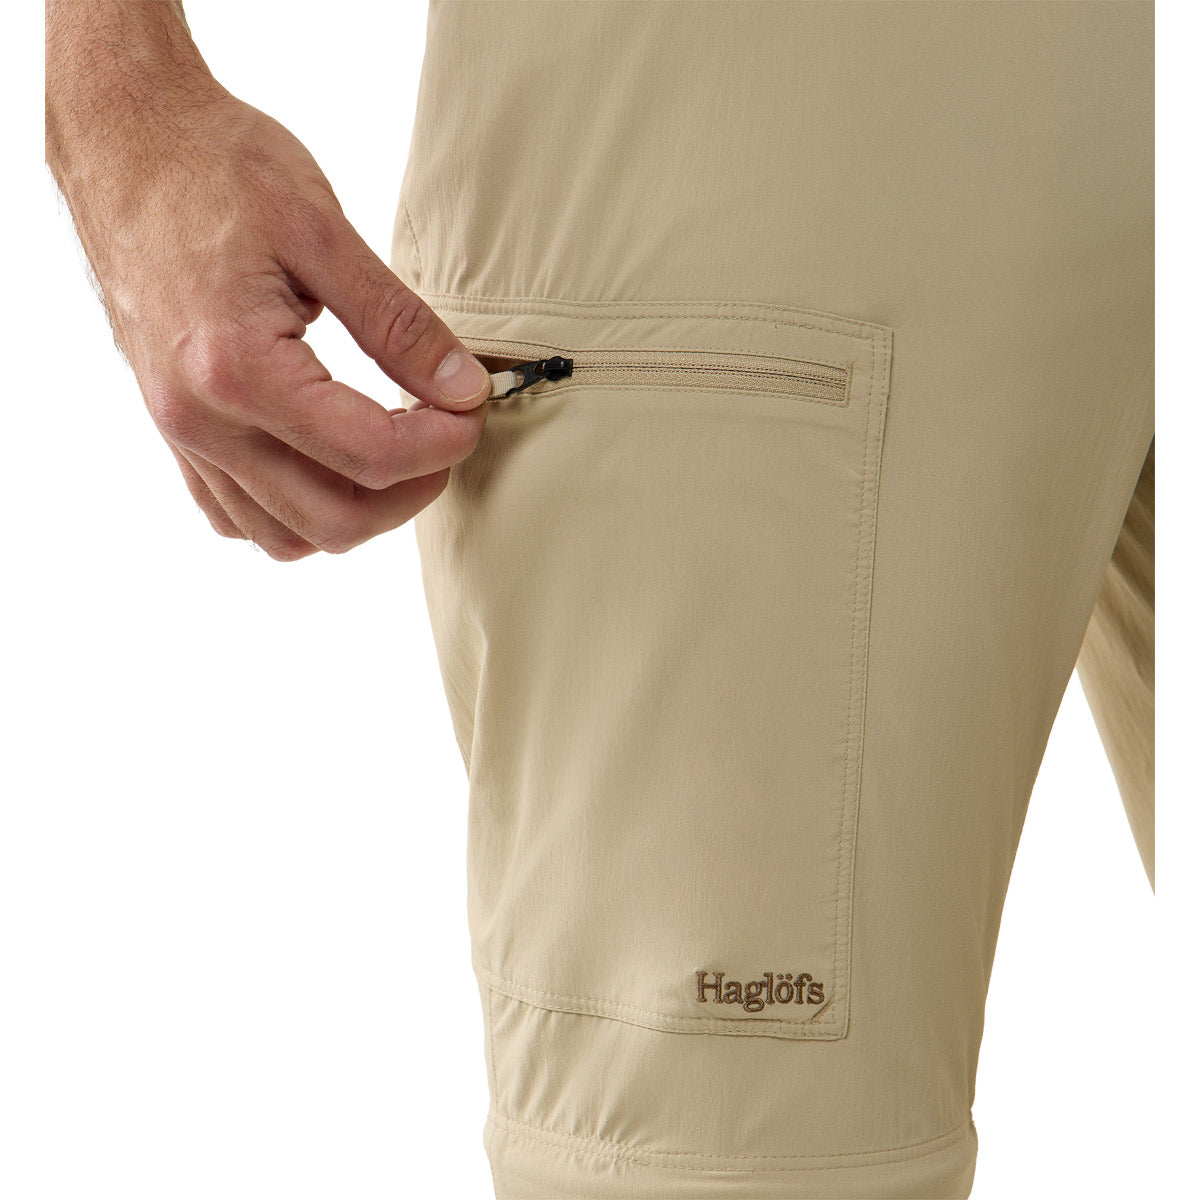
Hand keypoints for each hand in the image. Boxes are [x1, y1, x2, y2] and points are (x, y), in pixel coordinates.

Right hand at [46, 1, 488, 560]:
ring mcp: (181, 434)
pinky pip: (239, 516)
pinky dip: (297, 512)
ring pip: (287, 537)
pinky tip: (330, 463)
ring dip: (359, 512)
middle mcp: (200, 420)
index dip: (444, 444)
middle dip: (412, 492)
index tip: (473, 410)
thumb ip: (399, 325)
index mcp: (238, 369)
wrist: (125, 143)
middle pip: (335, 521)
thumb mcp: (323, 231)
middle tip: (446, 437)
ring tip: (398, 455)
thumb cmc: (216, 167)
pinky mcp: (175, 432)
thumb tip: (464, 389)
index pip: (371, 455)